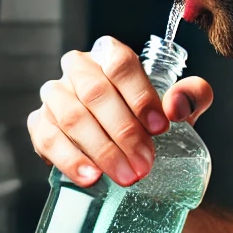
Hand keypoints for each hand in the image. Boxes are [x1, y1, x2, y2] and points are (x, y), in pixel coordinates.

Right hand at [27, 35, 213, 188]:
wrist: (121, 148)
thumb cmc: (148, 121)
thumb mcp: (176, 108)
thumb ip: (192, 97)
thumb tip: (178, 106)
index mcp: (109, 55)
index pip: (120, 63)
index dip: (140, 95)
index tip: (161, 127)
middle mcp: (78, 69)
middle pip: (95, 93)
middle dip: (124, 132)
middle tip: (146, 164)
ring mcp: (55, 96)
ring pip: (72, 117)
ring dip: (101, 150)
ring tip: (126, 177)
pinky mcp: (40, 124)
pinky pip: (48, 139)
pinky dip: (69, 159)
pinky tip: (91, 177)